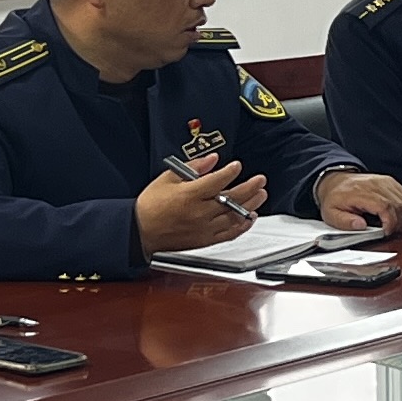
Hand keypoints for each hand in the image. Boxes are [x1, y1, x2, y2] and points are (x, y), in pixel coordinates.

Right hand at [137, 162, 264, 252]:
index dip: (230, 172)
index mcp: (188, 195)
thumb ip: (193, 167)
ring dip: (250, 205)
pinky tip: (249, 217)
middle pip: (232, 199)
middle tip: (260, 180)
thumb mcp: (167, 178)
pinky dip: (242, 226)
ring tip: (260, 195)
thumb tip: (212, 160)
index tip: (237, 166)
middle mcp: (199, 213)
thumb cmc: (151, 205)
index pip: (217, 181)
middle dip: (250, 187)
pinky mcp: (205, 241)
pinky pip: (229, 234)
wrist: (140, 231)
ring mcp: (204, 228)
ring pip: (234, 216)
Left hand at [315, 171, 401, 232]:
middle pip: (398, 205)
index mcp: (361, 192)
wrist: (336, 181)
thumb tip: (361, 226)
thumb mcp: (331, 214)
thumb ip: (345, 222)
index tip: (386, 232)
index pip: (384, 206)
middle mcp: (375, 184)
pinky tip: (395, 215)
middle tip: (387, 230)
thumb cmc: (335, 198)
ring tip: (392, 224)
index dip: (390, 222)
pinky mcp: (390, 182)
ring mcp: (384, 182)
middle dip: (397, 222)